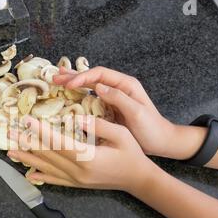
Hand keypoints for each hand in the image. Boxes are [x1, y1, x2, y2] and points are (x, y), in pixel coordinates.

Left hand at [7, 115, 155, 193]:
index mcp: (88, 157)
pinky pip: (55, 180)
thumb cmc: (132, 155)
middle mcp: (78, 171)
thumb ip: (99, 127)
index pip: (58, 142)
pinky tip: (29, 174)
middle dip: (27, 143)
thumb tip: (77, 119)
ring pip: (47, 168)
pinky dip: (41, 176)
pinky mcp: (77, 184)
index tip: (26, 121)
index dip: (41, 131)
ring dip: (28, 159)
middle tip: (9, 135)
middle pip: (47, 156)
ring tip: (11, 152)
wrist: (139, 180)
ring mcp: (76, 180)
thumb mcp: (121, 135)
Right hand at [53, 66, 204, 159]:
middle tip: (55, 77)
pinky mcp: (110, 108)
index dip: (83, 77)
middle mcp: (118, 88)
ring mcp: (113, 98)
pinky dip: (78, 96)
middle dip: (73, 77)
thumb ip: (118, 98)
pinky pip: (91, 98)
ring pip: (90, 86)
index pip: (100, 74)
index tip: (69, 85)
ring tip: (57, 81)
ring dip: (73, 84)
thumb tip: (98, 87)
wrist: (162, 142)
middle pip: (92, 77)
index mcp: (126, 85)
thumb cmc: (151, 129)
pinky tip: (68, 96)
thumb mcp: (137, 113)